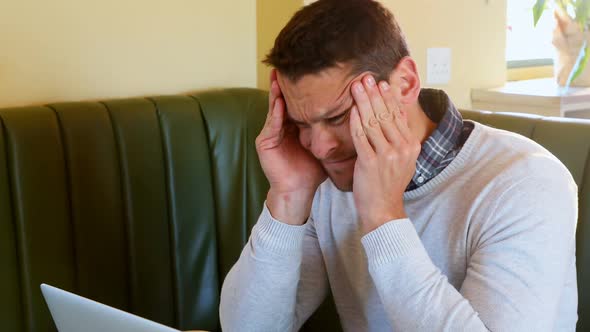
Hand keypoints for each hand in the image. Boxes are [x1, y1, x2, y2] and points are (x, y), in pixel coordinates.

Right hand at [255, 69, 326, 223]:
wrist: (299, 191)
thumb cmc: (312, 170)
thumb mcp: (325, 145)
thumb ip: (332, 130)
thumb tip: (356, 115)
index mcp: (293, 126)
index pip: (297, 103)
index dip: (301, 88)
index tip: (308, 69)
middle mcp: (280, 127)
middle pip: (283, 100)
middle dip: (285, 84)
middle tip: (288, 63)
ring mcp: (270, 134)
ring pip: (275, 108)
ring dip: (277, 93)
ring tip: (280, 76)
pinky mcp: (263, 143)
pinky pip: (271, 124)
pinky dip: (276, 113)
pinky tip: (280, 102)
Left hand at [349, 75, 420, 233]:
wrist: (383, 209)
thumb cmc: (388, 183)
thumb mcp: (402, 159)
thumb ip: (399, 138)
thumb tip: (395, 114)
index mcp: (411, 145)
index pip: (398, 115)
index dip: (388, 97)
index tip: (381, 82)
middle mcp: (402, 147)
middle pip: (386, 114)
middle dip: (374, 94)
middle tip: (365, 78)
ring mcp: (387, 155)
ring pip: (373, 122)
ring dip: (364, 102)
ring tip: (356, 87)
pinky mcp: (371, 162)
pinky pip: (361, 136)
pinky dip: (356, 121)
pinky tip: (351, 110)